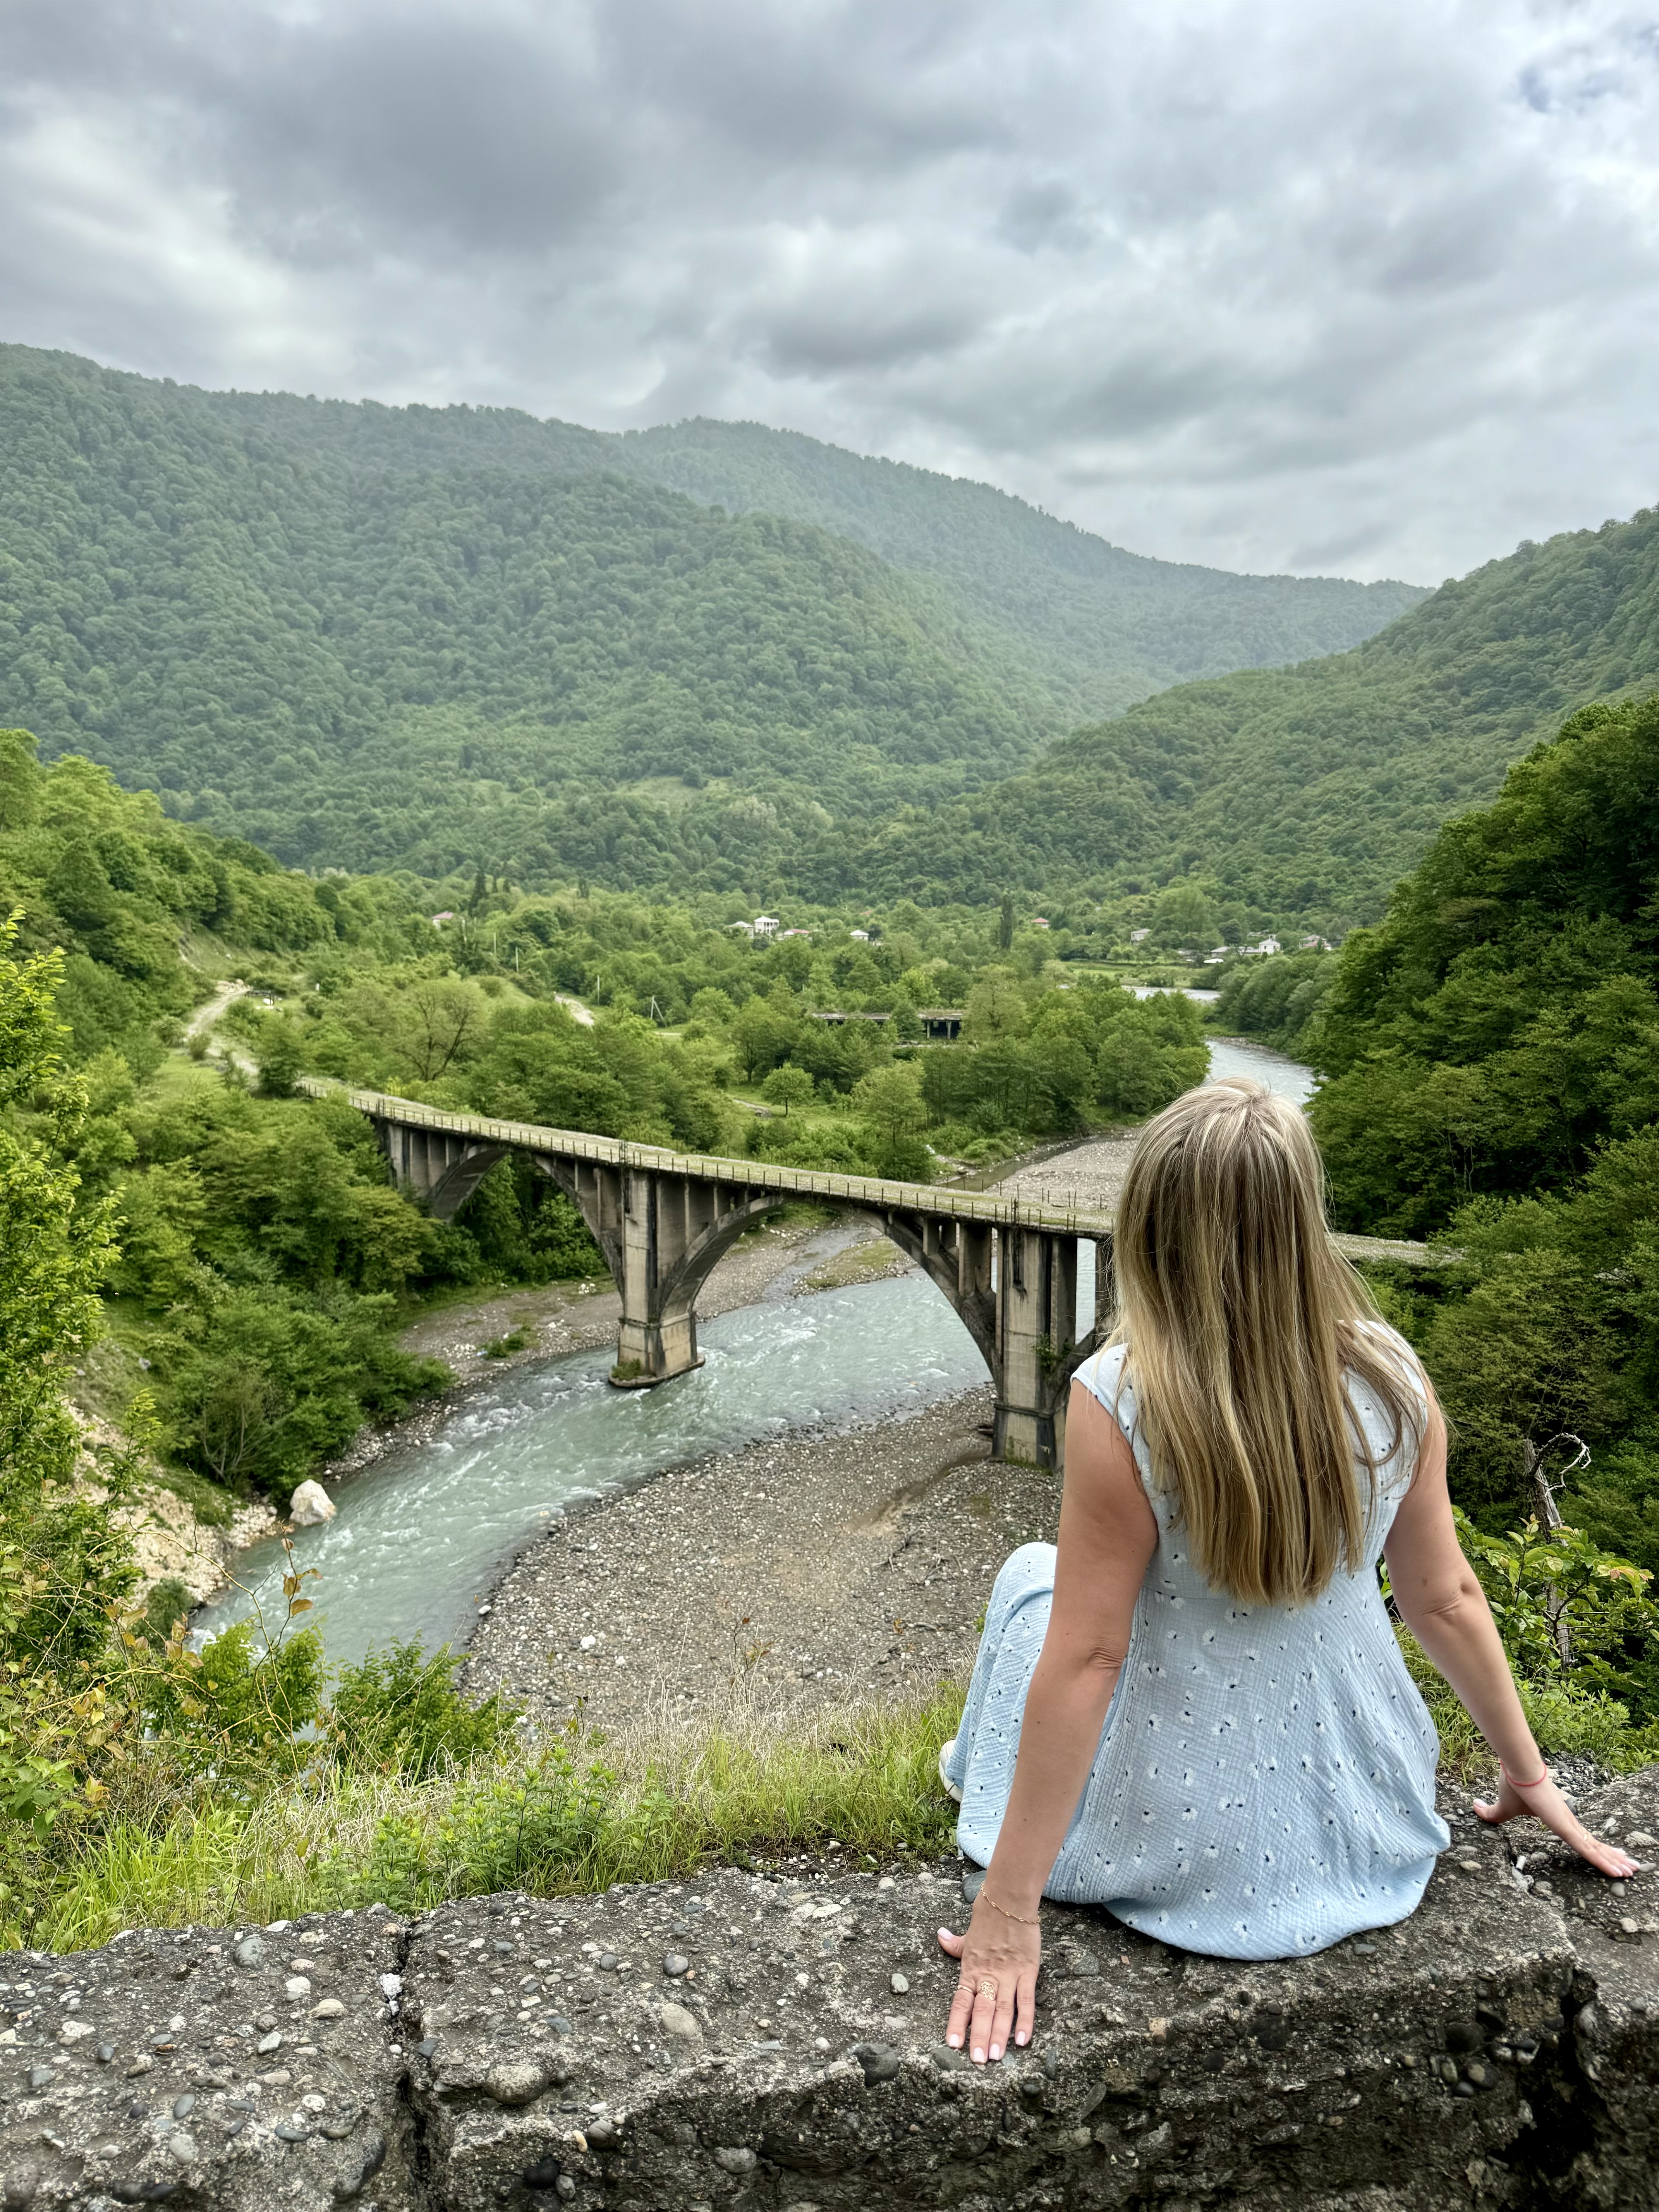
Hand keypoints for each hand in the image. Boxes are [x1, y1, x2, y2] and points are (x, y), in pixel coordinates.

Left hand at [937, 1895, 1040, 2064]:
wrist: (1009, 1899)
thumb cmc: (987, 1916)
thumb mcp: (969, 1934)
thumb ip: (955, 1944)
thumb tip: (940, 1937)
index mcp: (970, 1968)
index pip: (961, 2001)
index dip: (956, 2023)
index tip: (952, 2044)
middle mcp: (988, 1974)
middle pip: (981, 2010)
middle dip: (978, 2036)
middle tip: (977, 2060)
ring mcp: (1008, 1974)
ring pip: (1002, 2009)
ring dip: (999, 2034)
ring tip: (995, 2057)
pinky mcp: (1027, 1970)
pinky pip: (1026, 1999)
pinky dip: (1025, 2019)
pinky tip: (1023, 2039)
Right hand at [1473, 1768, 1639, 1879]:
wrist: (1518, 1767)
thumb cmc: (1514, 1783)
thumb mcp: (1503, 1808)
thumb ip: (1492, 1813)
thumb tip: (1475, 1807)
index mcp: (1557, 1819)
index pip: (1581, 1838)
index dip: (1595, 1848)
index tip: (1609, 1857)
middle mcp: (1568, 1821)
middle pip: (1594, 1843)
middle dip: (1613, 1856)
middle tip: (1630, 1868)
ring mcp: (1569, 1823)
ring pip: (1596, 1848)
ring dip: (1614, 1860)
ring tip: (1631, 1871)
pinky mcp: (1565, 1825)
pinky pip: (1587, 1848)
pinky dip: (1603, 1860)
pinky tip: (1615, 1869)